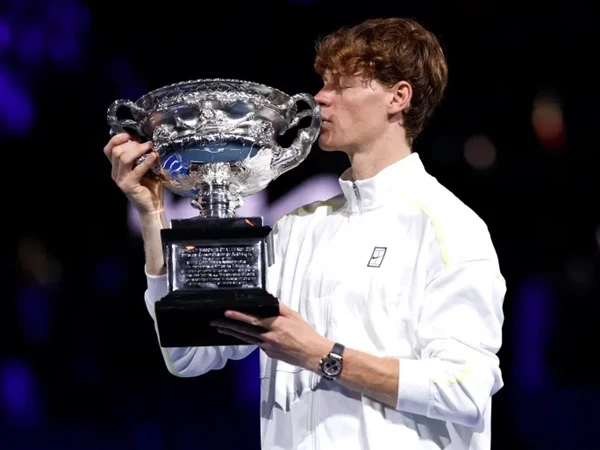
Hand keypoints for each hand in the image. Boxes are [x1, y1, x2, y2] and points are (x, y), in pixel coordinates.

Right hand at [103, 132, 163, 213]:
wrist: (153, 206)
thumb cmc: (150, 186)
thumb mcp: (144, 167)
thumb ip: (141, 156)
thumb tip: (146, 140)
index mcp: (117, 167)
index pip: (109, 149)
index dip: (116, 139)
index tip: (129, 135)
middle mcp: (115, 173)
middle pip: (116, 151)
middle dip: (131, 144)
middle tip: (145, 144)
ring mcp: (120, 180)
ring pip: (123, 158)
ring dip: (137, 150)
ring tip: (149, 148)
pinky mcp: (128, 186)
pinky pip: (136, 170)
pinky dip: (146, 161)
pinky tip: (154, 156)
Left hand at [210, 302, 332, 371]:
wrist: (313, 354)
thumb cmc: (306, 333)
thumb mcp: (295, 316)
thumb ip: (280, 307)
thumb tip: (269, 298)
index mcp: (276, 325)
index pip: (253, 319)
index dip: (239, 316)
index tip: (226, 312)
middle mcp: (269, 337)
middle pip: (245, 330)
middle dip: (228, 325)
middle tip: (214, 321)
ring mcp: (267, 347)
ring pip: (246, 339)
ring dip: (232, 333)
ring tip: (220, 329)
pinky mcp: (269, 354)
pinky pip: (256, 344)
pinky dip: (247, 339)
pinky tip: (240, 336)